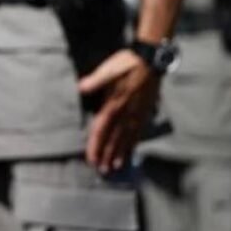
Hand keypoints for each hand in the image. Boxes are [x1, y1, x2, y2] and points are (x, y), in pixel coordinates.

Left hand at [78, 49, 159, 172]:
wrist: (150, 60)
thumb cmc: (126, 64)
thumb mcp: (108, 69)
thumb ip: (95, 81)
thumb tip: (80, 87)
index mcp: (114, 104)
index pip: (102, 129)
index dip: (96, 145)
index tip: (92, 159)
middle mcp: (126, 113)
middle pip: (114, 138)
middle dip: (108, 155)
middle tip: (103, 171)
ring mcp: (137, 114)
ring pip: (127, 138)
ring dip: (121, 153)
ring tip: (116, 167)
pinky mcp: (145, 112)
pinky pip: (139, 132)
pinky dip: (134, 143)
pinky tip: (131, 150)